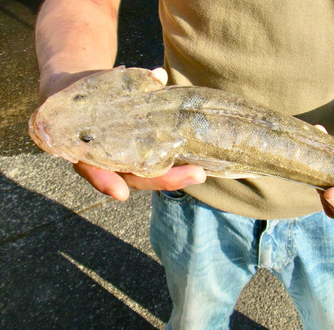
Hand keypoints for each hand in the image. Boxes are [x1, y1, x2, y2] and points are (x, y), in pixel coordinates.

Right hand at [43, 67, 205, 200]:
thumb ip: (120, 81)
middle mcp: (103, 162)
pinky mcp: (136, 157)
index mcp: (83, 150)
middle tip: (196, 174)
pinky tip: (197, 165)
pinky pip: (156, 166)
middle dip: (164, 178)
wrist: (77, 92)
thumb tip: (159, 76)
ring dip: (174, 175)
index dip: (105, 181)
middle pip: (133, 178)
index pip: (94, 170)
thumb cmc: (80, 92)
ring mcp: (121, 162)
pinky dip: (175, 165)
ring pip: (147, 176)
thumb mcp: (90, 84)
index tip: (120, 193)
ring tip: (199, 173)